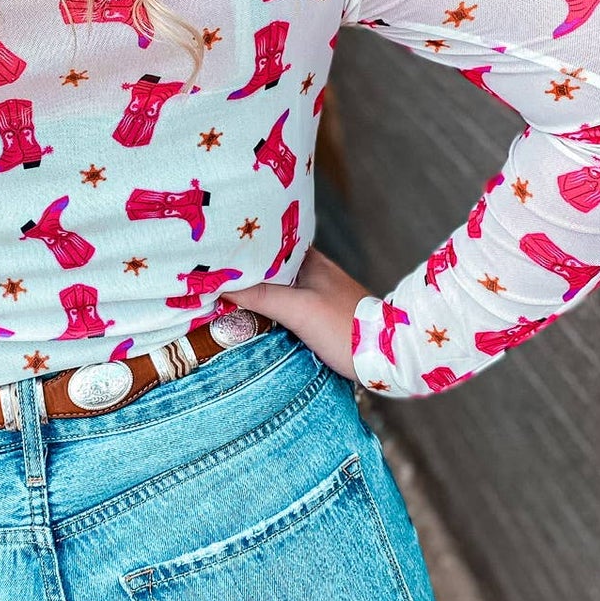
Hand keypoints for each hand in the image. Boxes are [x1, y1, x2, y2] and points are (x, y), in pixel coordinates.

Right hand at [227, 247, 366, 380]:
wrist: (386, 355)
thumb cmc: (344, 327)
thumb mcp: (298, 310)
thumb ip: (261, 296)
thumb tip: (221, 286)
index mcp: (309, 259)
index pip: (267, 245)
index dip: (242, 250)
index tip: (216, 254)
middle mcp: (313, 269)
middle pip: (270, 267)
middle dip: (245, 271)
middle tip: (213, 276)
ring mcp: (318, 291)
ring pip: (278, 285)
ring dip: (257, 290)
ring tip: (226, 294)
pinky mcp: (321, 312)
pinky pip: (287, 302)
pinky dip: (270, 306)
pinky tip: (256, 315)